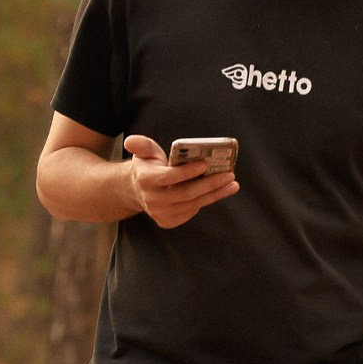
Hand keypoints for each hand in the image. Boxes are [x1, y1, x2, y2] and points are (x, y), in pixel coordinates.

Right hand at [122, 135, 238, 227]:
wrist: (138, 190)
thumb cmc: (148, 167)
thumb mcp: (145, 152)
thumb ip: (141, 145)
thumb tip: (130, 142)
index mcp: (145, 180)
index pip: (169, 177)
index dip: (188, 171)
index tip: (206, 164)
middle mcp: (151, 200)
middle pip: (186, 193)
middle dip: (210, 184)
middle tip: (229, 174)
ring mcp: (159, 213)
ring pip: (193, 204)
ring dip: (215, 194)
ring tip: (231, 184)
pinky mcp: (167, 221)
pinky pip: (191, 212)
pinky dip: (205, 201)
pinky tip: (217, 192)